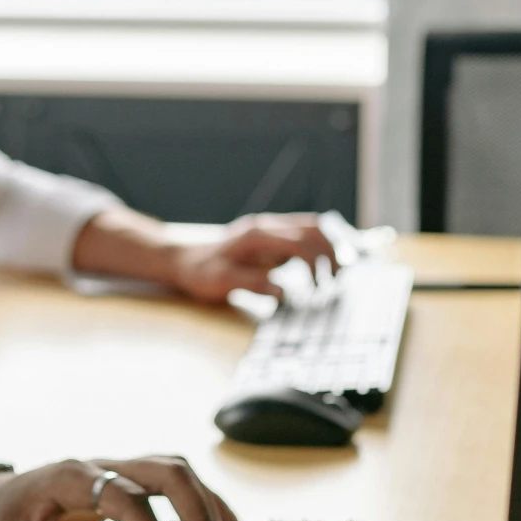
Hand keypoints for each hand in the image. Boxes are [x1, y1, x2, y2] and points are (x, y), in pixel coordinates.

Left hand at [0, 456, 234, 520]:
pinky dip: (199, 499)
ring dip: (205, 506)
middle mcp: (100, 466)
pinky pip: (170, 481)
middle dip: (197, 517)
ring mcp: (114, 469)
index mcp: (73, 479)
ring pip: (175, 471)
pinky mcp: (122, 481)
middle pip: (166, 473)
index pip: (128, 501)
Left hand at [169, 214, 338, 302]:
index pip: (299, 242)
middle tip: (335, 281)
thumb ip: (252, 284)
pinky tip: (322, 269)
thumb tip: (282, 293)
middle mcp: (266, 226)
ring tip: (333, 276)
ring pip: (311, 227)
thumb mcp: (221, 282)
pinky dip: (318, 249)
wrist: (185, 261)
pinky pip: (303, 236)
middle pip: (313, 228)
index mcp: (256, 235)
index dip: (315, 263)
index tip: (319, 288)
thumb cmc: (201, 273)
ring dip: (328, 248)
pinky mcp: (272, 238)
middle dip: (331, 252)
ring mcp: (270, 230)